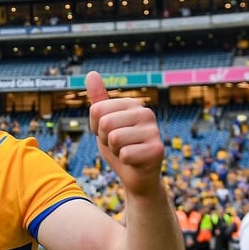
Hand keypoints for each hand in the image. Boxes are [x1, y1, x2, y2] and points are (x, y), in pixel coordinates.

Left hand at [86, 71, 163, 196]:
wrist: (136, 176)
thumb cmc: (119, 147)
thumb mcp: (103, 123)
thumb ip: (98, 100)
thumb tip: (91, 73)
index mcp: (132, 104)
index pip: (96, 110)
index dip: (96, 128)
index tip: (108, 134)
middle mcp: (146, 113)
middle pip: (104, 123)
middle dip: (105, 140)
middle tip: (117, 145)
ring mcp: (154, 130)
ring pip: (114, 139)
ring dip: (115, 151)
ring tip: (126, 151)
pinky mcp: (157, 149)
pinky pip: (125, 154)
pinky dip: (124, 162)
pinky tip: (135, 161)